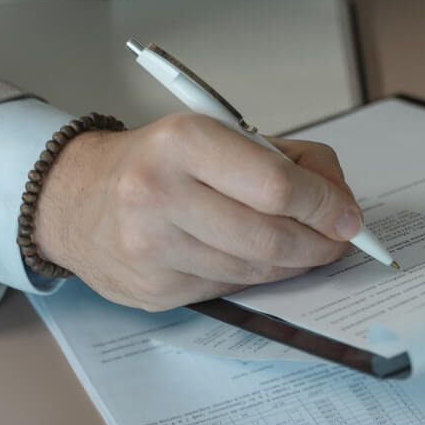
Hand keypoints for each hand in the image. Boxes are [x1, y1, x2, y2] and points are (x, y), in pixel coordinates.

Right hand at [32, 113, 361, 310]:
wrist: (75, 197)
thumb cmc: (159, 162)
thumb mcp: (218, 134)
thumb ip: (289, 160)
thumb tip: (341, 203)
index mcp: (182, 142)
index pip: (276, 185)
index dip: (325, 206)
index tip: (348, 217)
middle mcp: (158, 193)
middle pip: (270, 236)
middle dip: (319, 243)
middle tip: (339, 241)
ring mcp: (150, 247)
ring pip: (254, 270)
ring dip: (294, 264)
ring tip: (306, 249)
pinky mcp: (152, 289)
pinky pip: (227, 289)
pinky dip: (255, 277)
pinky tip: (257, 260)